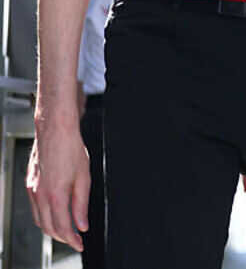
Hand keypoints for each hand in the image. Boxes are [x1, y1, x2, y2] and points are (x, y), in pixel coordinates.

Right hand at [26, 122, 89, 249]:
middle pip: (48, 228)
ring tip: (67, 230)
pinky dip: (45, 216)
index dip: (72, 240)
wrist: (55, 130)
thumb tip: (82, 225)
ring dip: (52, 229)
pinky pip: (35, 208)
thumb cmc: (71, 149)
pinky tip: (55, 214)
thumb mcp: (84, 178)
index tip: (80, 244)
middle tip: (75, 240)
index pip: (63, 227)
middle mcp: (40, 195)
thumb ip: (81, 204)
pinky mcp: (30, 184)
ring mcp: (32, 190)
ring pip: (39, 220)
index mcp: (55, 195)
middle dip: (62, 238)